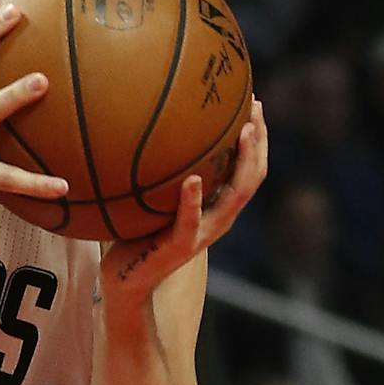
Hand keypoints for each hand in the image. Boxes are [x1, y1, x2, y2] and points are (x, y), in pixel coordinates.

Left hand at [99, 100, 268, 306]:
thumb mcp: (154, 198)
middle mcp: (217, 219)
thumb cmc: (136, 234)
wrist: (124, 280)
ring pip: (234, 197)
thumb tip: (150, 130)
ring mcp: (201, 234)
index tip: (255, 104)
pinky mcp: (179, 247)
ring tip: (244, 133)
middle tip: (256, 110)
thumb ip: (163, 172)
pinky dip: (193, 200)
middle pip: (252, 178)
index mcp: (215, 207)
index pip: (248, 170)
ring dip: (242, 163)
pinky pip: (189, 221)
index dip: (258, 140)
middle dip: (259, 143)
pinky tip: (192, 180)